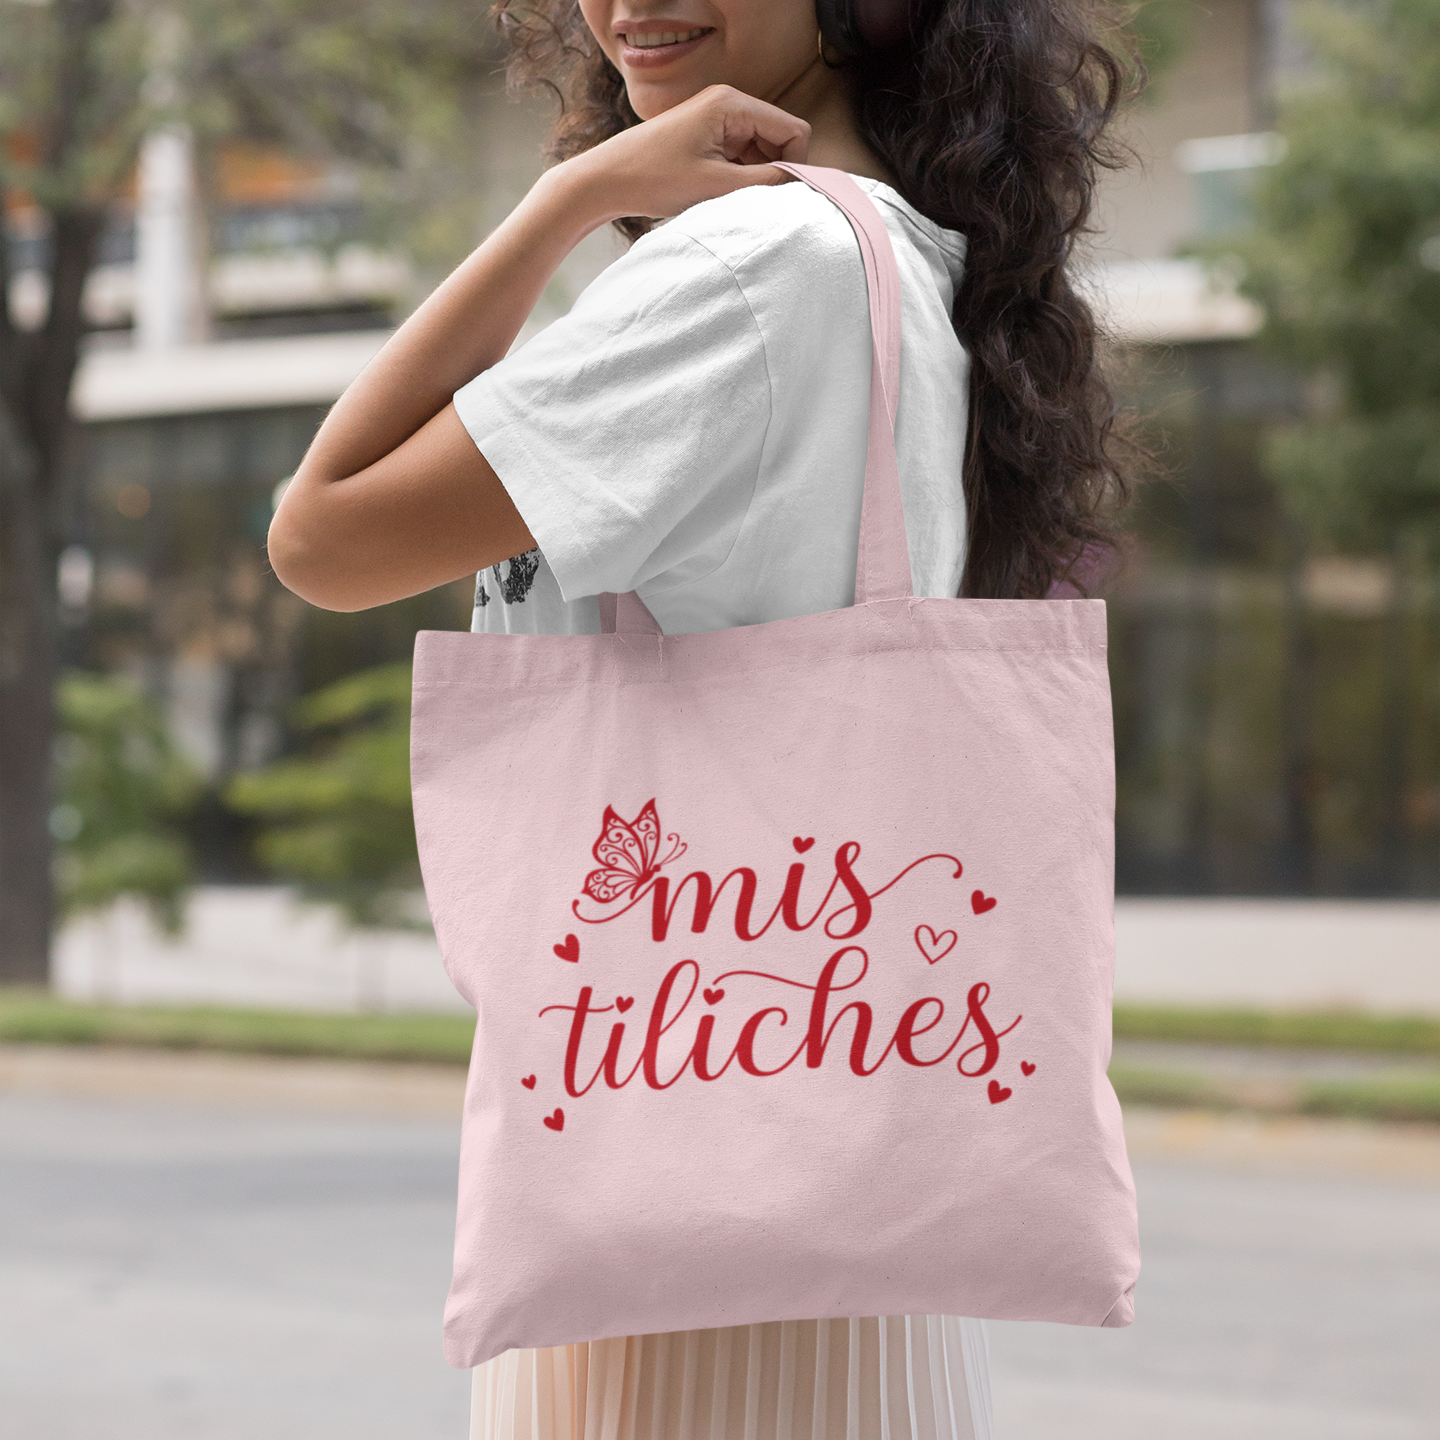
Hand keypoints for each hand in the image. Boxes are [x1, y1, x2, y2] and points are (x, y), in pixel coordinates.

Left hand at [558, 84, 809, 223]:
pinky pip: (741, 155)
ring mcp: (717, 117)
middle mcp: (728, 102)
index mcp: (732, 104)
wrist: (607, 179)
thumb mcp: (717, 186)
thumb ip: (766, 181)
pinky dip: (739, 176)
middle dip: (775, 171)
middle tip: (752, 201)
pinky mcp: (707, 134)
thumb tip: (802, 182)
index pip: (793, 130)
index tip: (780, 197)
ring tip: (729, 198)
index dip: (795, 166)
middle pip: (779, 138)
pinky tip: (719, 194)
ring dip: (755, 177)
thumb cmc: (655, 179)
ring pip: (761, 150)